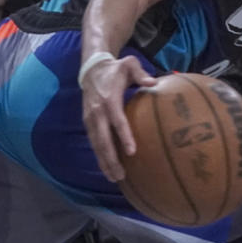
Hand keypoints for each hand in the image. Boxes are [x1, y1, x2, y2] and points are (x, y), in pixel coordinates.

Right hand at [80, 55, 155, 181]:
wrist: (91, 69)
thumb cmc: (116, 69)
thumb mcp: (129, 64)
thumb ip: (140, 73)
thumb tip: (153, 82)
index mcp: (109, 100)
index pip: (117, 121)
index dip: (124, 136)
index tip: (132, 151)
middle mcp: (97, 112)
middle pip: (103, 139)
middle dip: (111, 159)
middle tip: (120, 175)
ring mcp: (90, 119)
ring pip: (96, 145)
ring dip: (104, 162)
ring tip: (114, 178)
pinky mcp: (88, 123)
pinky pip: (94, 143)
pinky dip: (100, 156)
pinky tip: (107, 168)